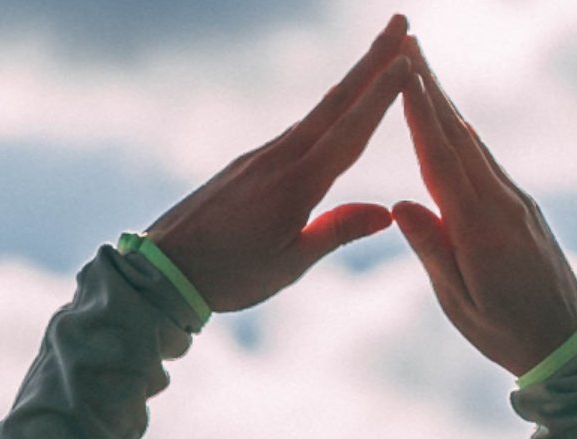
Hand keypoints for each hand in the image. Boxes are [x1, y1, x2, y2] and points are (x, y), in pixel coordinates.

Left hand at [140, 15, 409, 314]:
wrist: (169, 266)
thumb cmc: (230, 275)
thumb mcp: (290, 263)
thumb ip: (337, 231)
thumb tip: (386, 212)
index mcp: (297, 184)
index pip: (351, 131)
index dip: (381, 95)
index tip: (408, 60)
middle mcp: (282, 157)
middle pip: (337, 101)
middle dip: (372, 61)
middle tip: (401, 22)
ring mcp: (264, 155)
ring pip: (320, 111)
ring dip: (353, 81)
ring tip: (380, 57)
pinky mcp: (252, 162)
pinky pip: (301, 129)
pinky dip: (328, 110)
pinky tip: (339, 106)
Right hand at [390, 43, 576, 376]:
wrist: (566, 347)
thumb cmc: (506, 335)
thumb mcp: (460, 305)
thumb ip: (432, 252)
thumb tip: (400, 204)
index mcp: (479, 231)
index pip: (440, 160)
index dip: (420, 114)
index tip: (404, 72)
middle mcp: (502, 206)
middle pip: (459, 138)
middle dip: (432, 90)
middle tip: (411, 45)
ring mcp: (518, 204)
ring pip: (475, 146)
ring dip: (448, 107)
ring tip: (425, 71)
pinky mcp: (526, 210)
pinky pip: (489, 165)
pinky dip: (467, 138)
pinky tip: (455, 123)